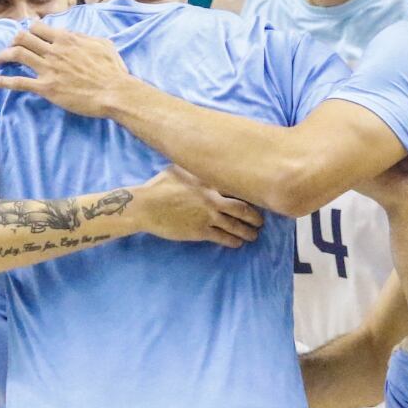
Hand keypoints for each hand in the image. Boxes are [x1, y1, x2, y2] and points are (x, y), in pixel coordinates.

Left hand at [0, 22, 131, 116]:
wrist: (114, 92)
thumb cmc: (112, 70)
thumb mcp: (102, 44)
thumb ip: (84, 37)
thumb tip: (75, 36)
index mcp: (66, 38)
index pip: (38, 27)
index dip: (28, 31)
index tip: (25, 35)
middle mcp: (54, 50)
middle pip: (22, 37)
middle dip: (12, 41)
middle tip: (9, 49)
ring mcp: (48, 68)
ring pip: (17, 54)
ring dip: (2, 55)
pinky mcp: (46, 87)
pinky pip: (18, 82)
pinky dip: (1, 81)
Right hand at [138, 166, 263, 248]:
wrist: (146, 206)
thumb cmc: (158, 186)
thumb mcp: (179, 169)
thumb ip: (195, 169)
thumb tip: (201, 164)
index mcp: (208, 181)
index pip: (236, 186)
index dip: (250, 192)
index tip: (257, 195)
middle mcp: (212, 198)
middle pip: (242, 208)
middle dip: (254, 216)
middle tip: (261, 221)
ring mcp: (207, 216)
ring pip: (235, 226)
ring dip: (247, 232)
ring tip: (253, 235)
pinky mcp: (200, 231)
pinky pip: (222, 238)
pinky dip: (233, 241)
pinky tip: (237, 243)